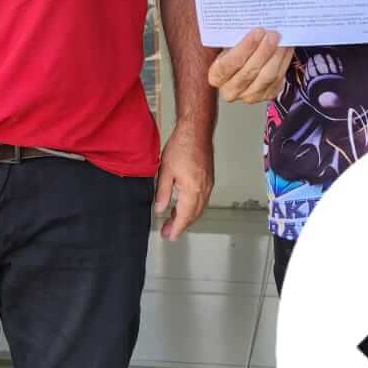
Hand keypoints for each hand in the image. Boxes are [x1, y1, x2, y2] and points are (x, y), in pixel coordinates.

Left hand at [154, 122, 213, 240]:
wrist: (196, 131)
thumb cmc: (182, 146)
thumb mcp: (165, 171)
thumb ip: (163, 192)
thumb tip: (159, 209)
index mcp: (192, 190)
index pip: (185, 217)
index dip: (177, 228)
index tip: (169, 236)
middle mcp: (204, 190)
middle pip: (194, 215)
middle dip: (181, 225)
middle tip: (167, 231)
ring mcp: (208, 184)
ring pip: (199, 208)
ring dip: (187, 217)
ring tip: (173, 220)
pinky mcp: (208, 179)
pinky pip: (202, 199)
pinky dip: (192, 207)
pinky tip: (183, 205)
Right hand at [209, 28, 294, 103]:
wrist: (243, 62)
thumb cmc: (233, 50)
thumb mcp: (227, 43)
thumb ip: (235, 37)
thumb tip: (253, 22)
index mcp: (216, 76)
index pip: (229, 64)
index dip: (245, 47)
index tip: (257, 31)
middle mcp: (230, 90)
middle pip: (250, 71)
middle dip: (264, 51)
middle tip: (273, 34)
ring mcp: (249, 96)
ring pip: (267, 76)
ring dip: (277, 56)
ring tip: (282, 40)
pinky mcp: (266, 95)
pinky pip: (278, 79)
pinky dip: (284, 62)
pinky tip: (286, 49)